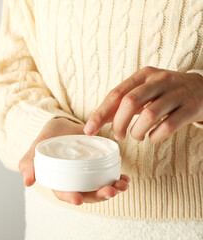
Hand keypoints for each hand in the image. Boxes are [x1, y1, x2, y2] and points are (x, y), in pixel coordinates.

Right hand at [18, 117, 130, 204]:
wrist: (63, 123)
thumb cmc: (48, 136)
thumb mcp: (37, 147)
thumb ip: (29, 162)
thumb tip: (28, 182)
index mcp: (59, 180)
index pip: (64, 192)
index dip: (71, 197)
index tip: (79, 199)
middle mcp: (75, 181)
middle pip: (87, 194)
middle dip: (99, 196)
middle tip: (110, 191)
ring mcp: (87, 174)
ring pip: (100, 187)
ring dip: (113, 189)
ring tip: (122, 185)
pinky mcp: (98, 166)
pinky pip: (109, 176)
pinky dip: (118, 179)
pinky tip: (125, 178)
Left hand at [84, 66, 202, 142]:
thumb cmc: (165, 93)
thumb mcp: (144, 91)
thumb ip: (122, 103)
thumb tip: (97, 120)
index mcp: (144, 75)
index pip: (116, 93)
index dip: (100, 113)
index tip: (89, 130)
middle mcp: (159, 80)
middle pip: (130, 102)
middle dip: (119, 123)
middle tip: (118, 136)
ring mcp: (176, 93)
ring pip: (149, 114)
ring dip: (137, 131)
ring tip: (137, 136)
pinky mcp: (190, 108)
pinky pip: (168, 126)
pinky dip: (155, 136)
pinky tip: (153, 136)